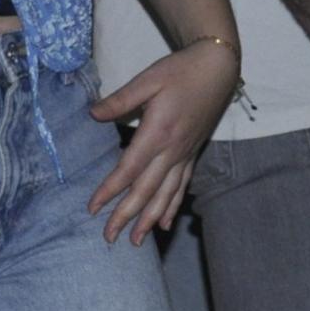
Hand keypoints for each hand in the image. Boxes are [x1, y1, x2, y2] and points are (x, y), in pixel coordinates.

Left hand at [88, 42, 237, 242]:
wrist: (216, 69)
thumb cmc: (179, 72)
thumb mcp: (147, 80)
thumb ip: (120, 100)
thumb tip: (92, 114)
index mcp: (158, 133)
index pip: (129, 170)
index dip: (110, 191)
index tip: (93, 209)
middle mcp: (173, 150)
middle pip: (147, 190)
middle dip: (127, 216)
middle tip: (110, 238)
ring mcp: (185, 154)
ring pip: (166, 194)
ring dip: (149, 219)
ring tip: (136, 241)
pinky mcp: (192, 153)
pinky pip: (181, 186)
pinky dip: (171, 205)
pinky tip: (164, 222)